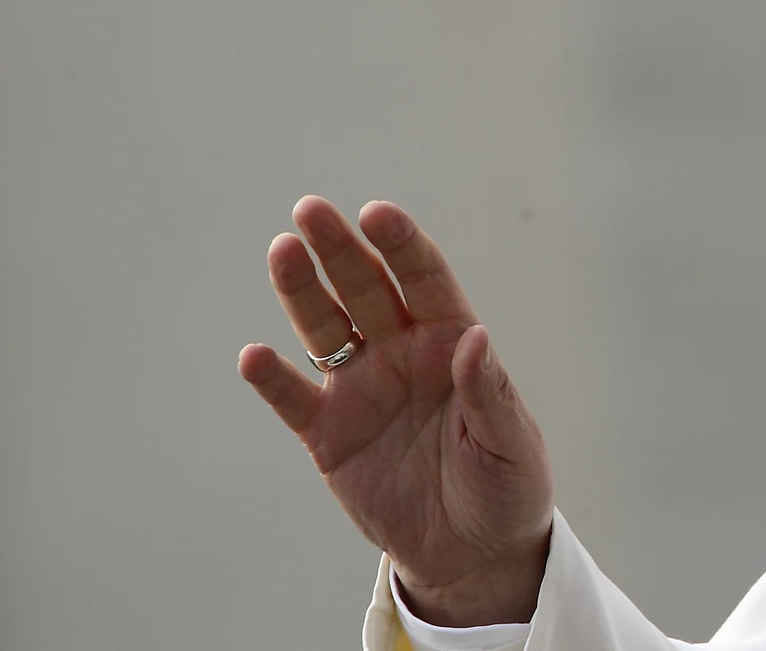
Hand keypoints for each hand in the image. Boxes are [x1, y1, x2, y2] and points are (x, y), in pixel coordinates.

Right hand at [239, 196, 552, 625]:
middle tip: (310, 210)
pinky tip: (255, 356)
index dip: (401, 246)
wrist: (473, 554)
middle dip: (340, 249)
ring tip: (282, 251)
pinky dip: (273, 379)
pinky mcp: (330, 435)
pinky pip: (295, 400)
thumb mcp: (510, 444)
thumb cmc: (506, 488)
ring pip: (326, 329)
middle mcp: (402, 354)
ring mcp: (362, 390)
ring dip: (302, 292)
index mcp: (451, 344)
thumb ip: (489, 391)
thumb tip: (473, 337)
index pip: (424, 280)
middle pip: (365, 289)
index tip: (377, 214)